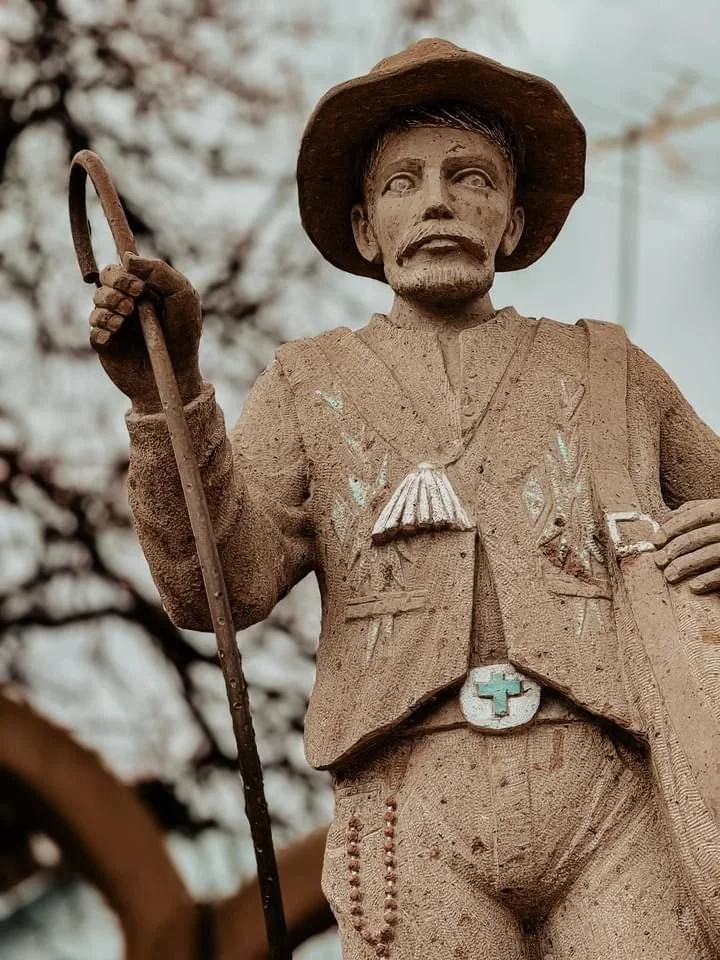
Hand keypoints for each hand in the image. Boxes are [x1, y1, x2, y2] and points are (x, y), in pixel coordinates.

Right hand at [89, 253, 202, 412]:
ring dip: (109, 306)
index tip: (139, 287)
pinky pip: (93, 331)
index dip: (123, 272)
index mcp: (144, 290)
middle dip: (114, 286)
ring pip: (97, 303)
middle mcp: (127, 304)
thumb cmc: (185, 335)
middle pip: (104, 279)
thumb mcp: (183, 297)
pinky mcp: (107, 346)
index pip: (121, 268)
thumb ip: (160, 272)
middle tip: (131, 304)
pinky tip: (114, 334)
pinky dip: (102, 329)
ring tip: (125, 319)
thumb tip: (127, 257)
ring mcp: (115, 324)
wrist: (178, 375)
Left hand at [653, 499, 719, 593]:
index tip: (655, 541)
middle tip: (658, 561)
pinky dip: (709, 580)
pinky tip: (694, 587)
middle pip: (699, 536)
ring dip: (686, 566)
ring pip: (711, 554)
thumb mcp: (719, 513)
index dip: (672, 527)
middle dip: (674, 549)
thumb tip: (668, 516)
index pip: (695, 514)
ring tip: (670, 576)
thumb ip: (698, 510)